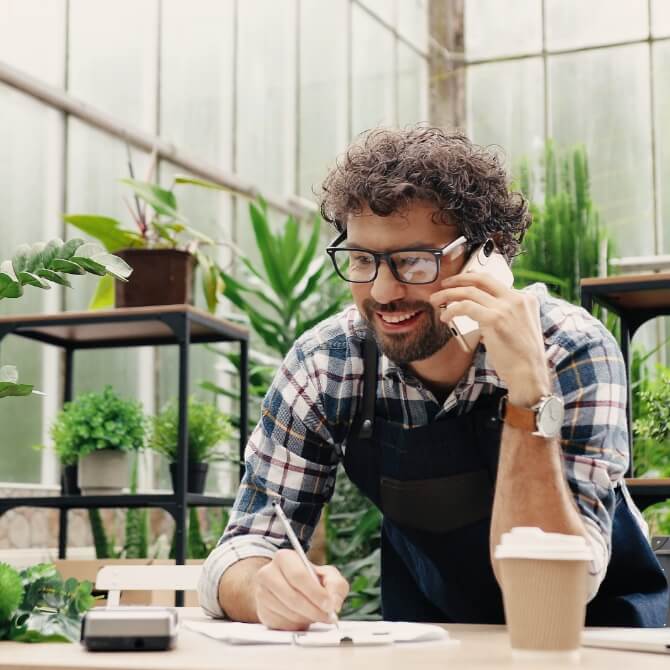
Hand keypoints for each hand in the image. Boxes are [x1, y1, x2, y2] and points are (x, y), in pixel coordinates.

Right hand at [253, 549, 348, 630]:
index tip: (329, 605)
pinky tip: (302, 617)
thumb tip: (334, 603)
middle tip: (327, 616)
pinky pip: (282, 624)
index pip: (298, 576)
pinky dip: (296, 625)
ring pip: (288, 613)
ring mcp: (262, 593)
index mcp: (284, 557)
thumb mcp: (327, 575)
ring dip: (307, 618)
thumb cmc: (309, 580)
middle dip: (314, 610)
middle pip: (293, 597)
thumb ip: (336, 585)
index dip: (315, 593)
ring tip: (315, 614)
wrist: (288, 589)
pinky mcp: (262, 612)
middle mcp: (268, 573)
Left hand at [429, 272, 550, 404]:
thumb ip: (505, 315)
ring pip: (469, 291)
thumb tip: (481, 312)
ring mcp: (506, 308)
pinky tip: (445, 317)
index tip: (460, 284)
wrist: (529, 374)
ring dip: (448, 294)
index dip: (473, 281)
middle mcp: (517, 299)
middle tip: (444, 284)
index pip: (494, 282)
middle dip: (459, 279)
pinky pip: (465, 306)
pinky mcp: (495, 319)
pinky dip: (451, 310)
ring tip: (435, 300)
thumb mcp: (519, 327)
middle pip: (482, 279)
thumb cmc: (521, 357)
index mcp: (526, 299)